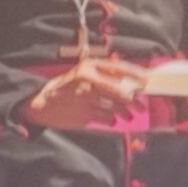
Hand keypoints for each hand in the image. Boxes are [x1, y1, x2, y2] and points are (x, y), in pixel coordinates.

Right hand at [19, 57, 145, 129]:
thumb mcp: (80, 74)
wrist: (40, 104)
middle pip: (120, 91)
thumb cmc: (63, 88)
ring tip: (128, 116)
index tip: (147, 82)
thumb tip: (127, 82)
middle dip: (133, 100)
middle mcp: (89, 81)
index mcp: (89, 67)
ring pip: (115, 106)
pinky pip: (106, 117)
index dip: (136, 75)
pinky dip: (112, 119)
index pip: (119, 69)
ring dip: (125, 112)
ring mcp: (87, 98)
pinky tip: (112, 120)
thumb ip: (101, 75)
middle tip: (140, 106)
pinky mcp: (84, 114)